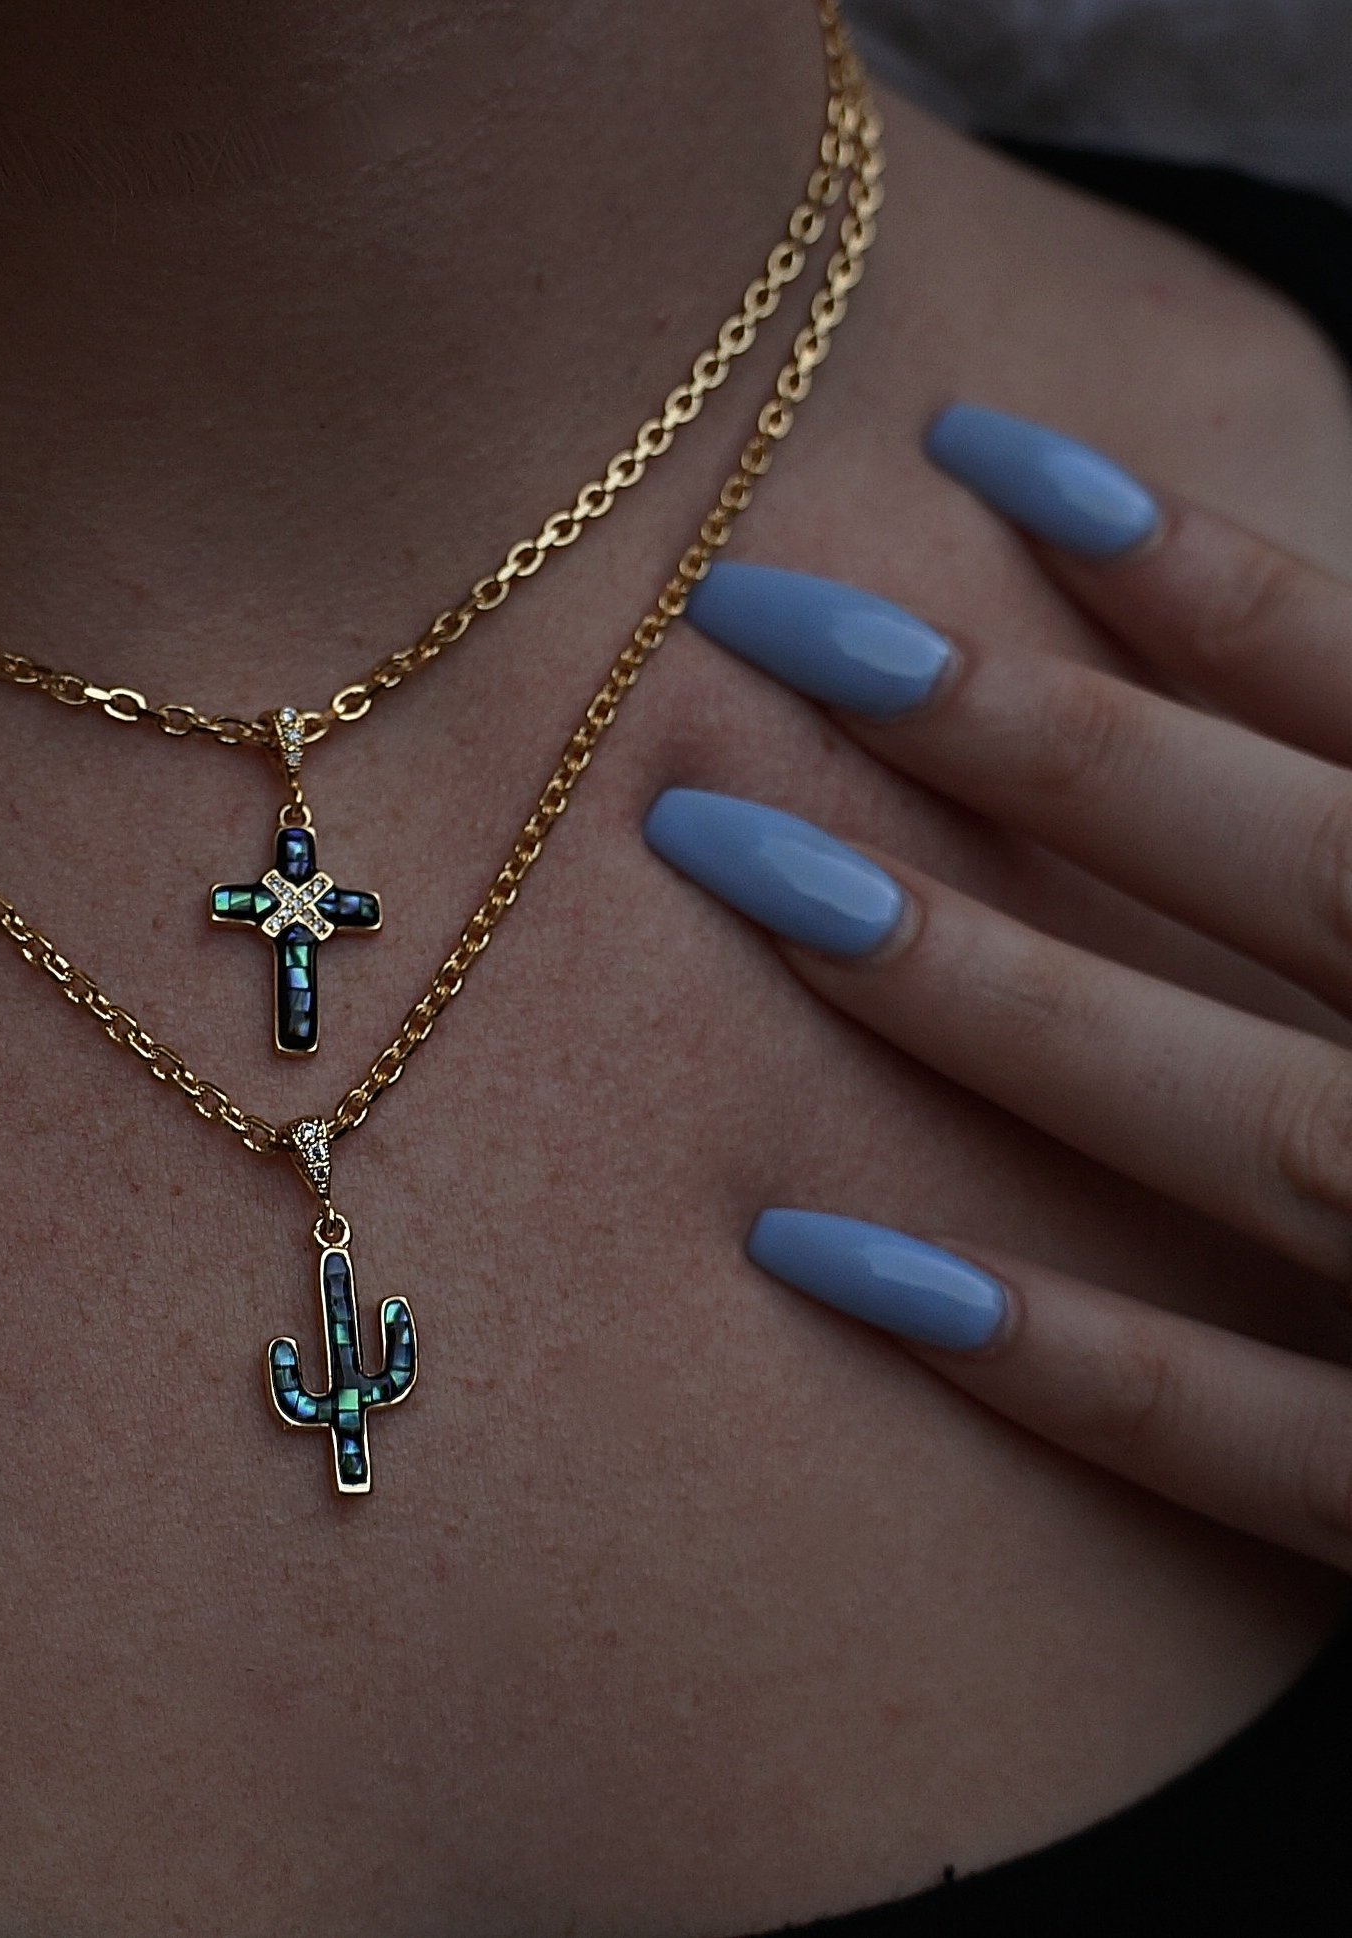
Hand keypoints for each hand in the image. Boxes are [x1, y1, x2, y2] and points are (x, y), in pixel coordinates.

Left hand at [644, 403, 1351, 1571]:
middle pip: (1294, 875)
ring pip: (1244, 1127)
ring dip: (985, 996)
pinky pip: (1240, 1445)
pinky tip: (812, 1244)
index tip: (978, 451)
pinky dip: (1051, 1353)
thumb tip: (1225, 631)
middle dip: (1033, 742)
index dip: (1202, 576)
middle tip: (765, 621)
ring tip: (734, 861)